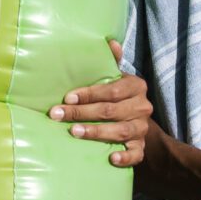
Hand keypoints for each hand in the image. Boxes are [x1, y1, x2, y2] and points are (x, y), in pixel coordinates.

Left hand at [53, 40, 152, 167]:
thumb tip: (110, 42)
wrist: (136, 122)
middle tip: (58, 115)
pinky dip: (125, 156)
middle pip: (111, 111)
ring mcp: (142, 128)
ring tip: (75, 132)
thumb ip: (111, 62)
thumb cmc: (118, 97)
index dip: (89, 94)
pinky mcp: (141, 147)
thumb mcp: (116, 78)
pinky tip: (111, 157)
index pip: (112, 90)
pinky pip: (136, 154)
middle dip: (82, 113)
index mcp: (136, 86)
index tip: (67, 97)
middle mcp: (142, 107)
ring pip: (120, 131)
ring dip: (96, 132)